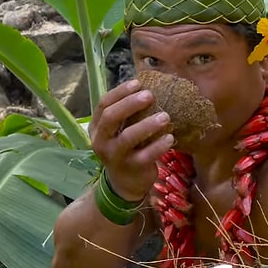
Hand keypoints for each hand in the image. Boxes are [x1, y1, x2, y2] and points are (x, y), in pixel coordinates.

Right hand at [90, 78, 173, 200]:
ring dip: (148, 124)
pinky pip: (146, 155)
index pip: (103, 104)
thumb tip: (145, 86)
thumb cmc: (124, 149)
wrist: (124, 184)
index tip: (138, 83)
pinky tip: (170, 137)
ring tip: (165, 116)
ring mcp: (115, 157)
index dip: (120, 92)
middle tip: (150, 95)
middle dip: (130, 104)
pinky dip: (159, 145)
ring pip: (128, 137)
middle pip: (111, 117)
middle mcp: (101, 142)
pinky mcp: (132, 169)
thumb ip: (125, 113)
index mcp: (96, 128)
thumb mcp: (118, 131)